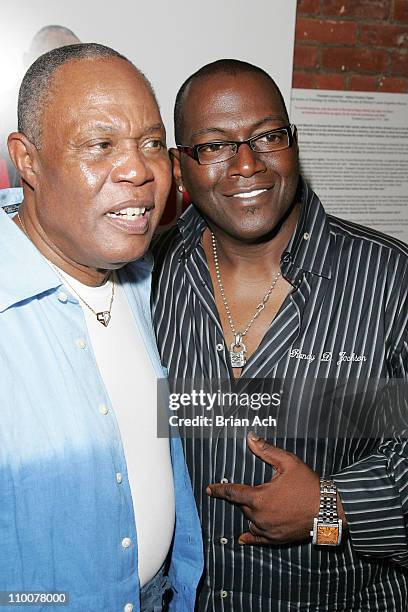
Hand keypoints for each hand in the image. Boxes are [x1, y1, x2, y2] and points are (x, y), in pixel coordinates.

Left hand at [206, 433, 322, 544]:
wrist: (329, 509)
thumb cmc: (308, 485)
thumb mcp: (288, 462)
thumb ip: (266, 451)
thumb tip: (250, 438)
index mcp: (259, 498)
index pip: (232, 492)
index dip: (219, 489)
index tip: (209, 489)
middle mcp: (260, 516)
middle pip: (242, 505)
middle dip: (244, 497)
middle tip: (252, 489)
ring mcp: (268, 530)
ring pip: (249, 519)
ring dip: (250, 511)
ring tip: (257, 503)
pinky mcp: (276, 539)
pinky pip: (258, 538)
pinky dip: (250, 536)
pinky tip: (243, 538)